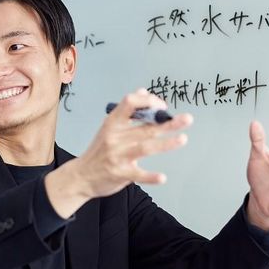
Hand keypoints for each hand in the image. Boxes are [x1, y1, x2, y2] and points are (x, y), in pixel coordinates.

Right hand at [45, 88, 192, 216]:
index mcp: (112, 123)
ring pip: (145, 147)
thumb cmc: (98, 151)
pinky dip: (150, 176)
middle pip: (145, 127)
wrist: (81, 176)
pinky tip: (163, 177)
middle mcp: (115, 137)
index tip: (162, 106)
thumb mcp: (109, 127)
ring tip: (182, 139)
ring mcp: (117, 156)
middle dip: (168, 123)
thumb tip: (143, 92)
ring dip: (165, 144)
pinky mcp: (120, 174)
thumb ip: (127, 112)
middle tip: (187, 119)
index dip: (148, 102)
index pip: (130, 103)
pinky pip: (138, 174)